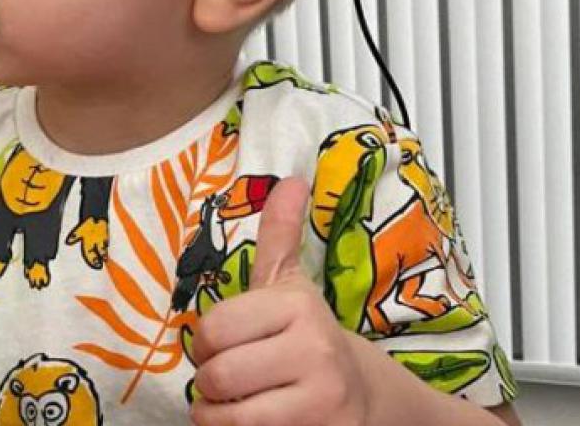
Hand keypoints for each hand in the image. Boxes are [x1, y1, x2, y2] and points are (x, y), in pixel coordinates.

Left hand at [189, 177, 372, 425]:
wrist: (371, 400)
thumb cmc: (311, 339)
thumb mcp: (292, 286)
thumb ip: (281, 235)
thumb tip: (291, 179)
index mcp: (298, 306)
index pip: (214, 328)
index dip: (207, 343)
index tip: (225, 345)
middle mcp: (315, 350)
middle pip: (217, 375)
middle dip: (210, 384)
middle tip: (230, 380)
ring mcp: (321, 400)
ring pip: (227, 415)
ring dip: (217, 415)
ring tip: (237, 404)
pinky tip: (253, 423)